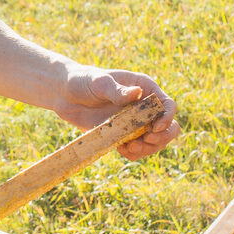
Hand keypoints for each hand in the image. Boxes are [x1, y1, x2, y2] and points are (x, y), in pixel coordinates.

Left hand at [51, 66, 179, 161]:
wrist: (65, 94)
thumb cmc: (83, 80)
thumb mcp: (99, 82)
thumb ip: (116, 90)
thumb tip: (137, 93)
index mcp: (145, 88)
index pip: (167, 105)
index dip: (167, 117)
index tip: (156, 127)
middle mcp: (144, 107)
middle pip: (168, 127)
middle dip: (162, 137)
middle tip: (146, 141)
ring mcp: (135, 122)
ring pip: (155, 142)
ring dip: (148, 149)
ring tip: (130, 148)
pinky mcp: (123, 135)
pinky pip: (137, 149)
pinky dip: (134, 154)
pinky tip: (122, 150)